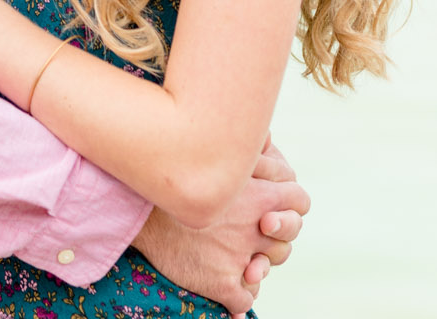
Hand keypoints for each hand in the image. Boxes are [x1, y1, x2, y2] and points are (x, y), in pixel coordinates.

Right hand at [129, 137, 308, 318]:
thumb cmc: (173, 174)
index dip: (289, 208)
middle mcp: (256, 228)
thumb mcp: (215, 153)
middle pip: (285, 241)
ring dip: (255, 269)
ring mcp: (240, 258)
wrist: (136, 206)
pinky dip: (237, 301)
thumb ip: (246, 150)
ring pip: (264, 271)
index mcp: (260, 196)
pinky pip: (244, 299)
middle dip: (272, 242)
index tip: (272, 211)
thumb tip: (268, 135)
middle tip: (251, 239)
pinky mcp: (221, 283)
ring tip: (240, 266)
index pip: (300, 201)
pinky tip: (227, 297)